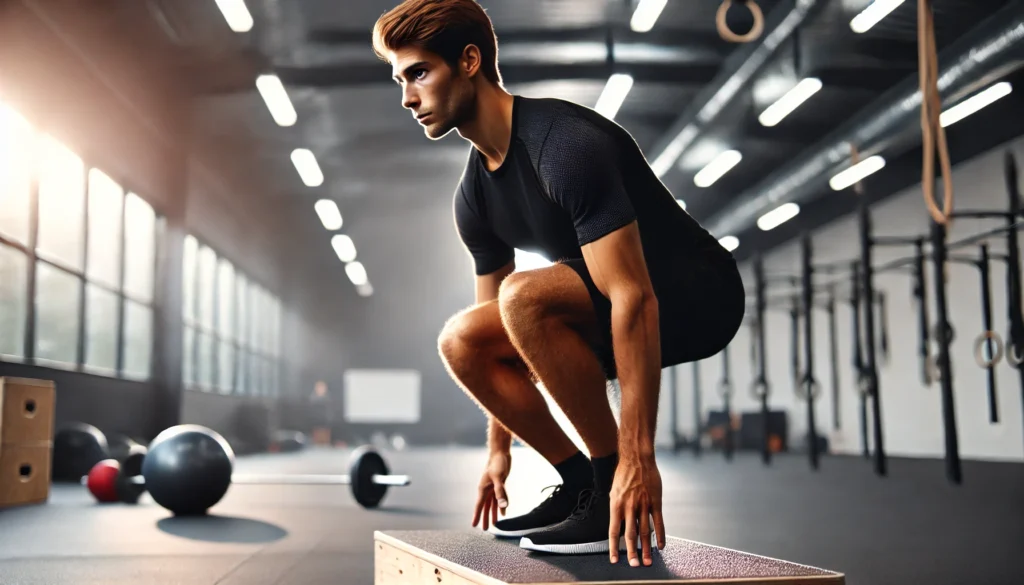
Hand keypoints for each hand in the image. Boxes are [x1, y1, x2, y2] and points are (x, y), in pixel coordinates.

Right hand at [472, 451, 510, 530]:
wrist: (500, 453)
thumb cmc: (497, 463)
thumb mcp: (499, 477)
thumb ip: (501, 492)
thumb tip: (503, 506)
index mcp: (483, 489)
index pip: (479, 505)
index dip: (477, 516)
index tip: (473, 526)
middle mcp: (486, 490)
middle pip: (484, 507)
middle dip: (484, 518)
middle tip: (484, 529)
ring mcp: (492, 487)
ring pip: (491, 504)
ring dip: (492, 513)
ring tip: (493, 524)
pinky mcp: (499, 485)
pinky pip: (498, 498)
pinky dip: (500, 505)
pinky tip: (502, 512)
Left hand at [608, 452, 664, 566]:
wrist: (637, 458)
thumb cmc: (624, 474)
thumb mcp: (614, 492)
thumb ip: (617, 509)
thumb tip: (617, 524)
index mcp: (616, 505)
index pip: (613, 532)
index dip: (614, 547)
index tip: (615, 560)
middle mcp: (629, 507)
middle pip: (630, 535)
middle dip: (632, 552)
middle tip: (634, 565)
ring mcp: (643, 504)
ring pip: (645, 531)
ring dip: (646, 547)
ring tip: (648, 560)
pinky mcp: (656, 501)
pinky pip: (658, 521)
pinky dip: (660, 535)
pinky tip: (660, 545)